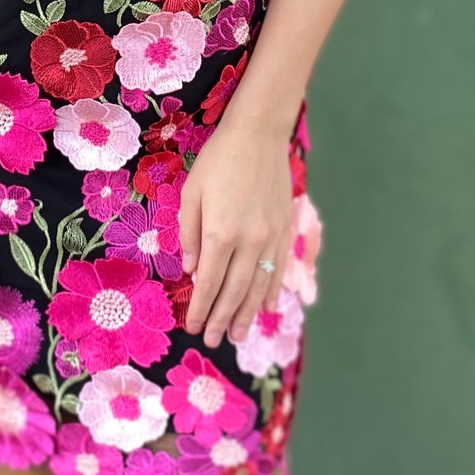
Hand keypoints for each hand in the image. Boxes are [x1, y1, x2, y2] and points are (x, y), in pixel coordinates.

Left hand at [177, 117, 294, 350]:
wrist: (258, 135)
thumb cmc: (218, 160)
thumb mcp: (192, 192)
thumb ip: (189, 233)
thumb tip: (190, 269)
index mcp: (220, 233)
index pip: (208, 282)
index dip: (200, 308)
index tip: (194, 327)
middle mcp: (248, 241)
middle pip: (234, 291)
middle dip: (221, 319)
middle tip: (214, 340)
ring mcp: (271, 238)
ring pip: (258, 286)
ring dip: (246, 314)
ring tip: (237, 335)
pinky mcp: (285, 230)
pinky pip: (278, 269)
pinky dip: (271, 292)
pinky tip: (265, 308)